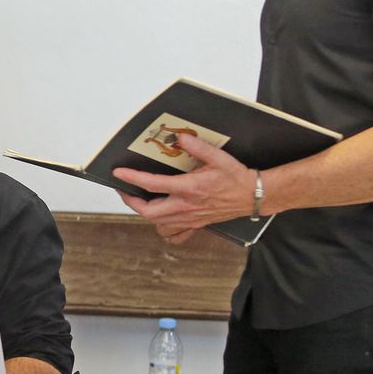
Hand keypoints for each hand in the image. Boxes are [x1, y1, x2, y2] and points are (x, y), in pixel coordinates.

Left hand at [111, 134, 254, 237]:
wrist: (253, 196)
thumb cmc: (236, 177)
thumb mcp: (218, 157)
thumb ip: (197, 147)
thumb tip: (179, 139)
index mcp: (189, 188)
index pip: (152, 184)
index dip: (132, 179)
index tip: (119, 173)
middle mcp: (186, 206)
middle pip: (148, 212)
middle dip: (131, 201)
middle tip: (125, 189)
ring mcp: (191, 218)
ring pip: (158, 224)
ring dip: (146, 214)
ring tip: (142, 201)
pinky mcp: (197, 224)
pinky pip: (174, 234)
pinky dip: (164, 229)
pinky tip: (162, 218)